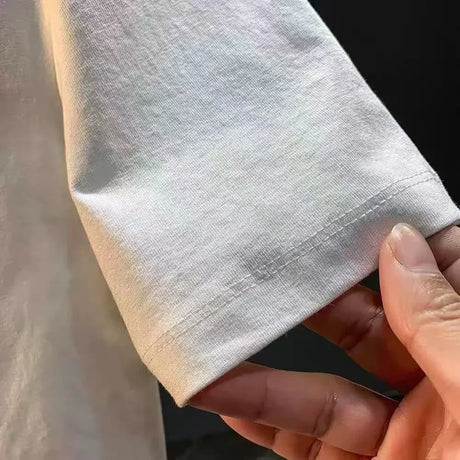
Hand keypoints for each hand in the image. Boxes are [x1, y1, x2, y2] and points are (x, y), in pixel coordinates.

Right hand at [190, 224, 459, 458]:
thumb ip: (443, 322)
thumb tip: (402, 243)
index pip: (439, 269)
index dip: (398, 233)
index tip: (347, 204)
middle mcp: (439, 383)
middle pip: (366, 320)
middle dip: (312, 295)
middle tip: (266, 262)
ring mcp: (399, 428)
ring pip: (321, 385)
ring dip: (265, 369)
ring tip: (222, 334)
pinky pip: (304, 435)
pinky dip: (261, 416)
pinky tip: (224, 392)